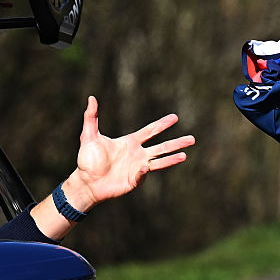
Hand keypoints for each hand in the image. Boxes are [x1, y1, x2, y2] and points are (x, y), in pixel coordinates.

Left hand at [68, 96, 194, 208]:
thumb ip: (91, 117)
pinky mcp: (135, 181)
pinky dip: (144, 171)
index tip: (175, 118)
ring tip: (186, 155)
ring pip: (160, 161)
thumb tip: (91, 98)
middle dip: (177, 142)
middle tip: (192, 139)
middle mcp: (138, 154)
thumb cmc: (87, 160)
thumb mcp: (89, 135)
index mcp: (130, 142)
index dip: (162, 124)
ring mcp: (138, 168)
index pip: (150, 131)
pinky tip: (146, 166)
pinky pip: (143, 175)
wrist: (86, 182)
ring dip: (173, 158)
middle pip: (162, 147)